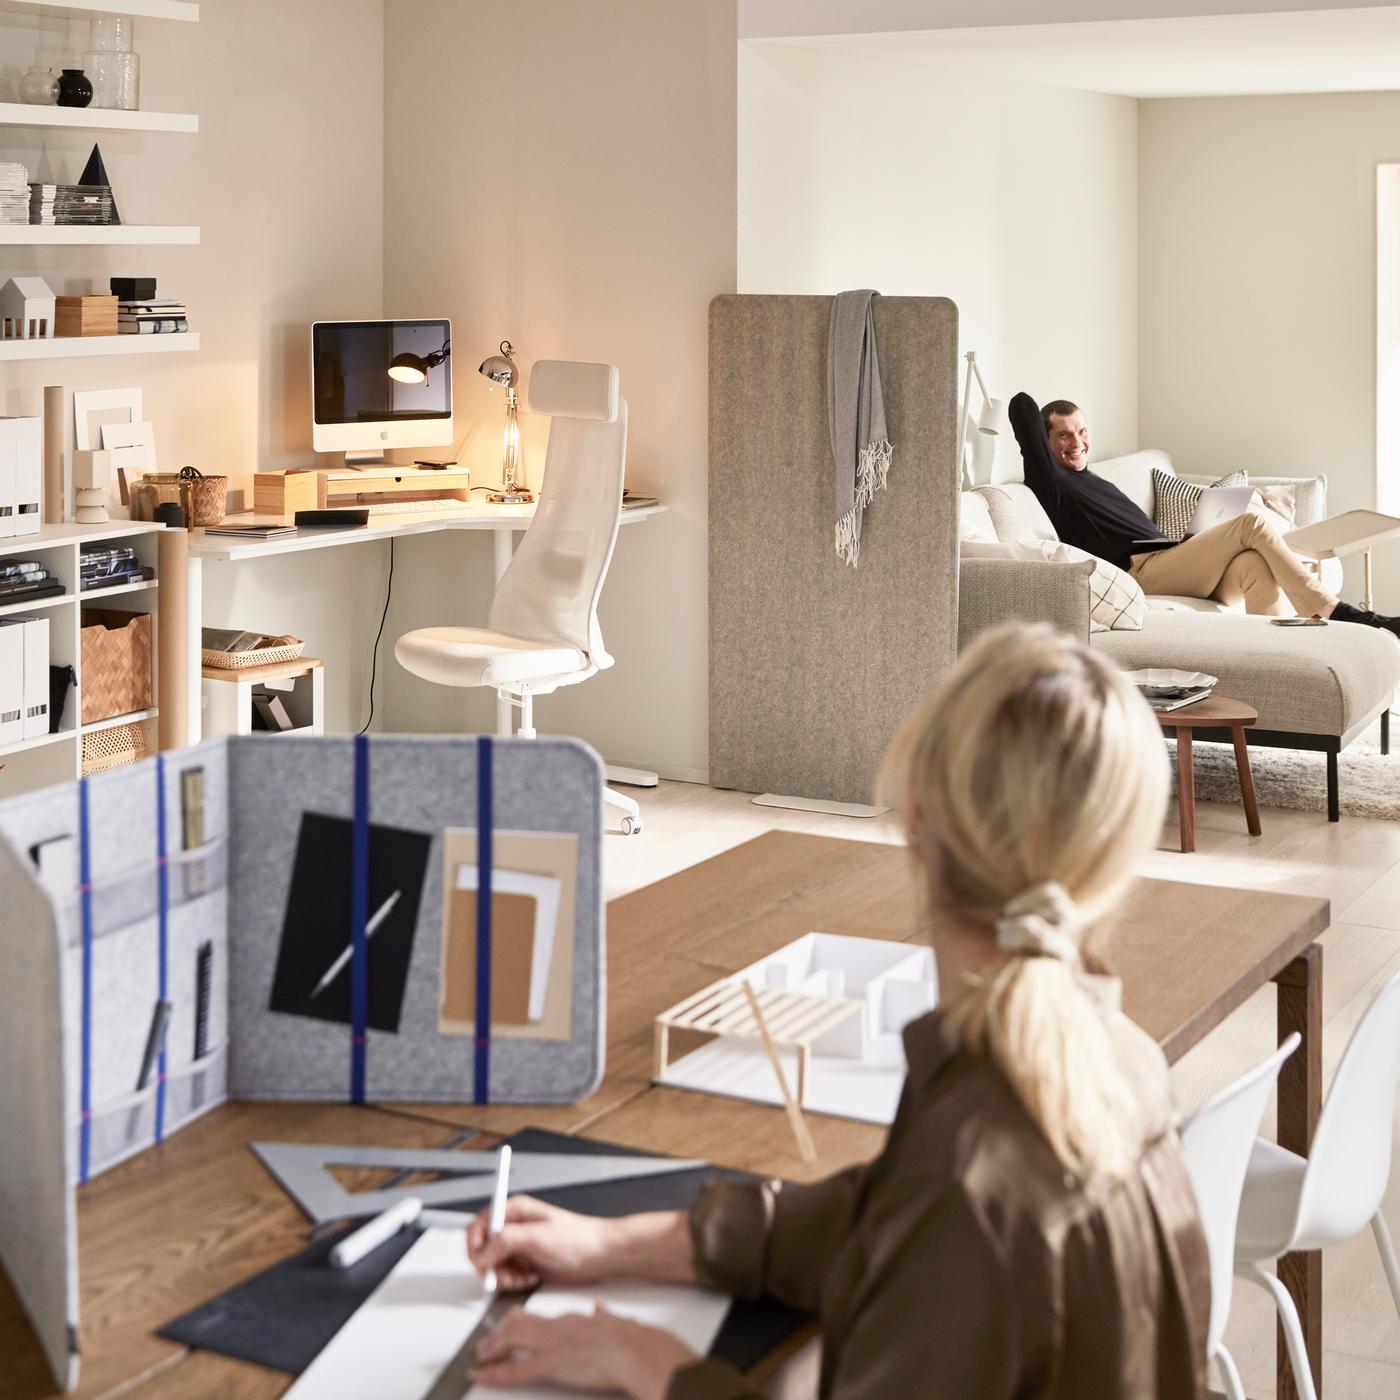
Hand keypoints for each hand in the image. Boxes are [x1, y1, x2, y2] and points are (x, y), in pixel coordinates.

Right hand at [467, 1195, 615, 1291]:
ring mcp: (518, 1247)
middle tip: (508, 1271)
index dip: (475, 1245)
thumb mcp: (537, 1237)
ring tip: (526, 1273)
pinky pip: (506, 1278)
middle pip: (481, 1250)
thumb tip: (481, 1253)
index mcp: (513, 1211)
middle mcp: (512, 1228)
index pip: (478, 1226)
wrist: (599, 1256)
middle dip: (492, 1266)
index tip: (482, 1262)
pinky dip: (515, 1282)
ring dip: (506, 1277)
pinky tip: (532, 1277)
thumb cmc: (577, 1238)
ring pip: (492, 1268)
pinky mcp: (524, 1264)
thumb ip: (505, 1242)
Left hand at [473, 1303, 698, 1399]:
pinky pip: (514, 1368)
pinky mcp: (550, 1365)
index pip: (538, 1316)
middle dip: (498, 1333)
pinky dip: (493, 1372)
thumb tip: (600, 1310)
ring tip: (479, 1357)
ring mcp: (551, 1344)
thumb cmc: (630, 1340)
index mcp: (572, 1318)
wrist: (634, 1349)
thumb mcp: (615, 1322)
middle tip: (486, 1342)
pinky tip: (480, 1375)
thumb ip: (604, 1317)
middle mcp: (556, 1327)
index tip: (511, 1325)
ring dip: (491, 1348)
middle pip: (517, 1323)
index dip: (520, 1321)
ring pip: (510, 1339)